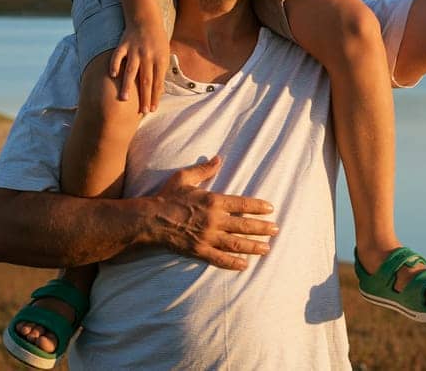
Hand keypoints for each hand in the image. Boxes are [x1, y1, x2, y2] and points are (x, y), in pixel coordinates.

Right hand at [109, 10, 170, 113]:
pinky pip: (118, 56)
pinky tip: (112, 76)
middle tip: (142, 111)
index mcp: (160, 59)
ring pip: (131, 70)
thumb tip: (158, 92)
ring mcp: (135, 50)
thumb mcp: (164, 54)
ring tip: (124, 99)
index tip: (152, 109)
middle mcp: (148, 56)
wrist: (146, 19)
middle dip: (145, 96)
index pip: (158, 82)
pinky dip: (115, 65)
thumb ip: (160, 71)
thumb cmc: (157, 40)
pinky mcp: (124, 44)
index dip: (155, 96)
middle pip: (146, 80)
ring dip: (128, 86)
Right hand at [140, 156, 277, 269]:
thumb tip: (218, 158)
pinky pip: (219, 259)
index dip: (258, 207)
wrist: (149, 220)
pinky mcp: (198, 251)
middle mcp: (213, 220)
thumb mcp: (184, 178)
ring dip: (253, 246)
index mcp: (213, 201)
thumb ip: (204, 169)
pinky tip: (244, 265)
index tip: (271, 209)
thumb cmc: (167, 197)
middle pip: (244, 226)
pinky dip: (233, 263)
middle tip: (276, 230)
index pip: (242, 205)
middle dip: (262, 228)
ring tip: (267, 249)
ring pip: (235, 244)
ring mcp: (207, 237)